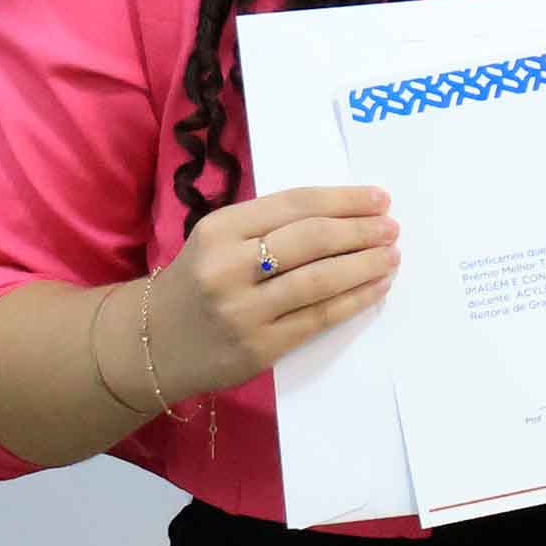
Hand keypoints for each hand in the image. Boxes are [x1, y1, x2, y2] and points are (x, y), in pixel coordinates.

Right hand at [117, 185, 399, 401]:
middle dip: (361, 231)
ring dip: (366, 265)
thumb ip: (271, 225)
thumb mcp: (219, 240)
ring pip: (320, 280)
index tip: (379, 198)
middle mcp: (227, 268)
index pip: (295, 205)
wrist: (152, 342)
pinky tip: (377, 287)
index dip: (344, 200)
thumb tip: (348, 212)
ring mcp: (243, 311)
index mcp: (219, 229)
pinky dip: (355, 300)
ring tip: (392, 255)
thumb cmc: (200, 281)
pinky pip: (319, 318)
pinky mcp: (259, 347)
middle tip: (392, 227)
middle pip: (312, 240)